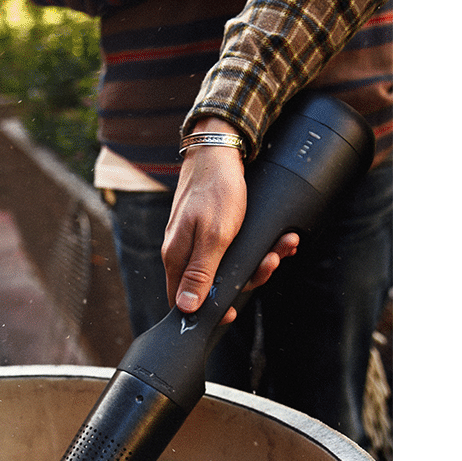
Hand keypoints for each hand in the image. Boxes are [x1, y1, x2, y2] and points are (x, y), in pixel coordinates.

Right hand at [161, 118, 297, 323]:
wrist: (219, 148)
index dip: (206, 311)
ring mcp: (196, 239)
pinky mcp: (210, 229)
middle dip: (248, 278)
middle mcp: (184, 251)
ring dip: (260, 260)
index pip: (182, 300)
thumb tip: (186, 307)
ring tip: (283, 246)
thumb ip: (201, 274)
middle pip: (211, 285)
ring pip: (228, 266)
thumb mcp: (214, 237)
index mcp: (178, 257)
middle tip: (270, 263)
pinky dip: (257, 247)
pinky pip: (233, 249)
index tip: (231, 311)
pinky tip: (277, 240)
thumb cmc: (216, 190)